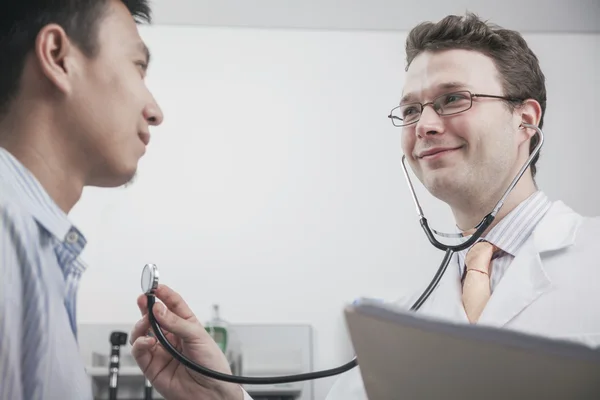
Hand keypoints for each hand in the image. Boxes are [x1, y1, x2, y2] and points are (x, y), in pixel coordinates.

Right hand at [129, 284, 242, 399]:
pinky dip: (140, 344)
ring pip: (142, 332)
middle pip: (153, 317)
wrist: (210, 392)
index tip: (155, 286)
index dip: (163, 294)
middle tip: (144, 299)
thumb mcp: (198, 337)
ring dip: (141, 324)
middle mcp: (172, 336)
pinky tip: (148, 342)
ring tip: (147, 322)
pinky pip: (139, 351)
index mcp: (186, 326)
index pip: (172, 305)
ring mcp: (161, 350)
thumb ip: (176, 323)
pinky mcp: (151, 365)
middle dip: (146, 306)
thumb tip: (158, 309)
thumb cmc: (212, 365)